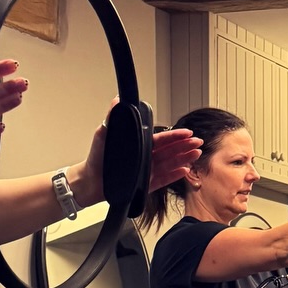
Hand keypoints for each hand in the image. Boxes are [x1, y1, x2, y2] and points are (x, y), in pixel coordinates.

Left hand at [72, 108, 202, 208]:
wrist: (89, 181)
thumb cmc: (96, 159)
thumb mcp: (104, 134)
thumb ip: (113, 119)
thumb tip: (117, 101)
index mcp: (138, 146)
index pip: (161, 139)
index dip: (175, 136)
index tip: (187, 133)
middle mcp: (145, 158)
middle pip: (169, 151)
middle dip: (185, 146)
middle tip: (198, 143)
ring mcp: (146, 172)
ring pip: (170, 164)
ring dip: (184, 159)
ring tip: (196, 155)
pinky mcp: (144, 186)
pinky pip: (163, 180)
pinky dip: (174, 176)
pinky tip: (184, 171)